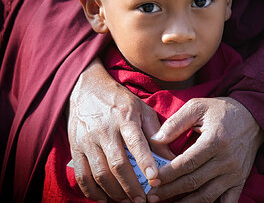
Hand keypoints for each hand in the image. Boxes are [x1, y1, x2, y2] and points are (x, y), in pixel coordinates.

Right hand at [67, 58, 173, 202]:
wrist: (87, 89)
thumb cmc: (119, 100)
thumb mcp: (141, 109)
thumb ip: (155, 132)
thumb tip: (170, 157)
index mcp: (125, 117)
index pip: (136, 142)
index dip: (145, 162)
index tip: (155, 179)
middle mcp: (105, 129)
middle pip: (117, 164)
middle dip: (131, 187)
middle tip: (142, 201)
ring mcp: (88, 139)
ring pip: (100, 173)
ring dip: (114, 193)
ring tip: (127, 202)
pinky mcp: (75, 147)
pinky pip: (82, 175)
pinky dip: (92, 192)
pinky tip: (103, 199)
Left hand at [147, 97, 263, 202]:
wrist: (251, 116)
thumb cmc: (220, 110)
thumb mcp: (197, 107)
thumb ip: (175, 122)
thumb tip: (155, 139)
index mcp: (214, 141)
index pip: (186, 163)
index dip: (168, 174)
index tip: (152, 179)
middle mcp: (226, 160)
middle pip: (194, 182)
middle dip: (171, 190)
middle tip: (153, 195)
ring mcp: (235, 173)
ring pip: (208, 196)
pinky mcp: (240, 180)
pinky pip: (227, 202)